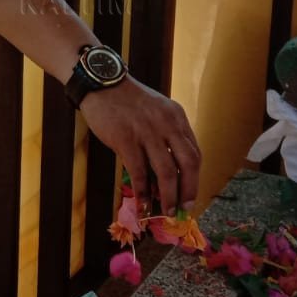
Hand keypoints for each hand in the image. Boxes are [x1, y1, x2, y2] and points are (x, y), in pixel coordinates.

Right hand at [78, 78, 200, 214]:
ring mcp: (147, 132)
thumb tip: (164, 177)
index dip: (194, 178)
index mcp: (177, 117)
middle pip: (188, 164)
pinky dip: (143, 192)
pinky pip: (139, 173)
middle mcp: (167, 125)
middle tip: (183, 208)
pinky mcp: (126, 140)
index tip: (190, 195)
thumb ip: (164, 137)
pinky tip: (142, 204)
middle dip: (188, 190)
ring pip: (166, 172)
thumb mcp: (156, 111)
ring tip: (165, 212)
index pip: (194, 153)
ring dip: (168, 197)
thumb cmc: (127, 101)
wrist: (101, 84)